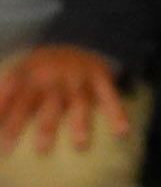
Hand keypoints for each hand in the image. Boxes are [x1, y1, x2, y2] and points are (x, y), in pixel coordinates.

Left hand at [0, 42, 123, 156]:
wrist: (80, 36)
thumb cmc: (41, 69)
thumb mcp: (19, 73)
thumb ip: (4, 95)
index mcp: (30, 74)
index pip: (18, 99)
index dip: (11, 120)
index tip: (5, 148)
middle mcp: (55, 75)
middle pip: (50, 103)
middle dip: (45, 126)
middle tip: (42, 150)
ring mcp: (80, 76)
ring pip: (80, 101)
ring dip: (80, 122)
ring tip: (79, 145)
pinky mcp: (101, 77)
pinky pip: (111, 96)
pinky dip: (117, 113)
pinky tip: (122, 132)